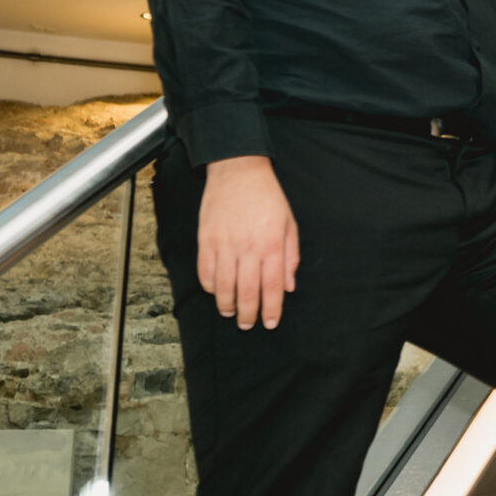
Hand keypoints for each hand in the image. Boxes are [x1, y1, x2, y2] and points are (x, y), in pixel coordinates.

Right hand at [196, 155, 298, 329]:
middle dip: (248, 314)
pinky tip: (216, 292)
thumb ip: (290, 257)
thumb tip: (288, 287)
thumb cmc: (268, 197)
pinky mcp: (206, 240)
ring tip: (230, 313)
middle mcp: (248, 248)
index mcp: (272, 244)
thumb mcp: (289, 224)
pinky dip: (210, 286)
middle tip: (248, 324)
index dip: (271, 310)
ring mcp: (224, 244)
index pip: (272, 287)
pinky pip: (205, 272)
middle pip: (247, 292)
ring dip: (226, 305)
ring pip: (223, 287)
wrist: (238, 170)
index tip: (270, 323)